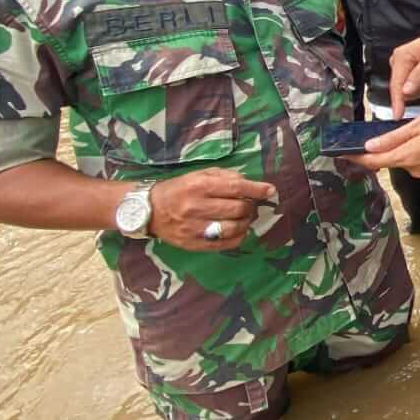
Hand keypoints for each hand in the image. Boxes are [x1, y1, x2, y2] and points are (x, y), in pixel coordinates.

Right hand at [147, 169, 275, 251]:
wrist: (149, 210)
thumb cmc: (178, 189)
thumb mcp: (199, 175)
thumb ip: (225, 177)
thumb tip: (250, 183)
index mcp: (199, 186)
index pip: (236, 187)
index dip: (257, 190)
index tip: (270, 191)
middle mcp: (196, 207)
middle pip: (238, 208)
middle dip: (250, 206)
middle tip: (250, 204)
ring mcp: (195, 228)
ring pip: (234, 228)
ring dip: (246, 222)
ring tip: (244, 217)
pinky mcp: (194, 244)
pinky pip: (225, 244)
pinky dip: (238, 237)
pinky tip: (238, 230)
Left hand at [352, 105, 419, 179]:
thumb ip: (394, 137)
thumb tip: (370, 146)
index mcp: (409, 156)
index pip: (375, 161)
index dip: (357, 157)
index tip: (344, 153)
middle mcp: (416, 170)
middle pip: (392, 161)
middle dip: (389, 149)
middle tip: (396, 131)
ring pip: (408, 163)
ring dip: (408, 151)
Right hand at [389, 28, 419, 117]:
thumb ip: (419, 76)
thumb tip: (405, 92)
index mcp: (401, 57)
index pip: (396, 85)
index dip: (397, 102)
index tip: (398, 116)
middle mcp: (397, 60)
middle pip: (400, 88)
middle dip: (417, 88)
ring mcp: (401, 64)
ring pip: (407, 88)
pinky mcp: (407, 69)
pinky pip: (412, 85)